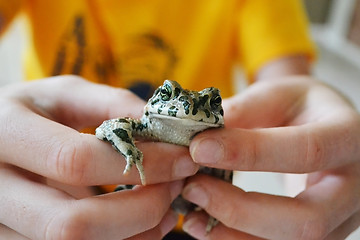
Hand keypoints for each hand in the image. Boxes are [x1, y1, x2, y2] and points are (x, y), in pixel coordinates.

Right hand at [0, 76, 197, 239]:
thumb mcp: (65, 95)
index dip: (140, 164)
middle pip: (72, 224)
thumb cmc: (33, 112)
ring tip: (167, 206)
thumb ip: (111, 104)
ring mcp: (2, 224)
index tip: (183, 159)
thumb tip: (165, 125)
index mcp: (5, 134)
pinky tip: (146, 223)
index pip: (74, 161)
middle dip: (141, 209)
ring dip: (137, 232)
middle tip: (176, 186)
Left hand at [183, 76, 359, 238]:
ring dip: (235, 232)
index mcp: (348, 136)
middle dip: (242, 210)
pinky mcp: (321, 231)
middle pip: (308, 219)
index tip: (199, 149)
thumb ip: (243, 111)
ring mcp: (341, 216)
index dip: (250, 153)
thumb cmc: (300, 107)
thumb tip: (198, 137)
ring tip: (191, 213)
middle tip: (194, 188)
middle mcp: (354, 185)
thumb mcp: (277, 94)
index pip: (306, 151)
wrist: (322, 125)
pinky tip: (205, 226)